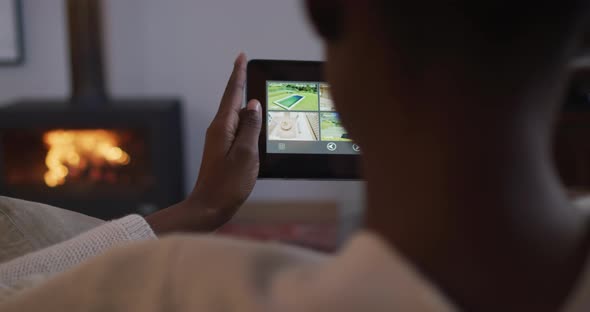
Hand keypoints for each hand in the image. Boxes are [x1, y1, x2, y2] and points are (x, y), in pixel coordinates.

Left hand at [146, 53, 261, 233]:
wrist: (208, 207)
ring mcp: (220, 141)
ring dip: (247, 104)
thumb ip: (251, 127)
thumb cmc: (227, 185)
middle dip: (242, 84)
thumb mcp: (246, 154)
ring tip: (256, 93)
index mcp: (223, 127)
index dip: (238, 74)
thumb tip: (254, 104)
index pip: (233, 93)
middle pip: (233, 101)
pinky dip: (247, 122)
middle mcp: (219, 130)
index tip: (241, 56)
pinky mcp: (223, 152)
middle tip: (248, 67)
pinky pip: (238, 130)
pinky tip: (255, 125)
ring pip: (237, 116)